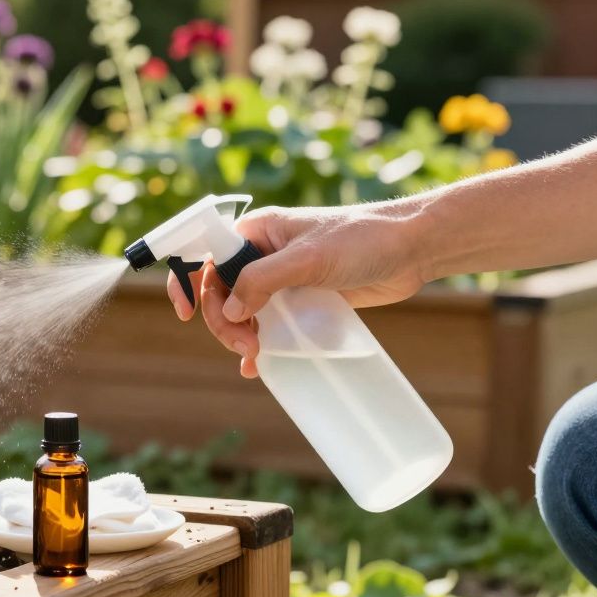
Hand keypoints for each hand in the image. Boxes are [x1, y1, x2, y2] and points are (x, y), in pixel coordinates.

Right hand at [166, 203, 428, 377]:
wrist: (412, 249)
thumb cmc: (361, 239)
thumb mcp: (307, 259)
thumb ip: (262, 281)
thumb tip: (229, 311)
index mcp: (255, 231)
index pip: (205, 255)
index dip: (187, 282)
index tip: (185, 313)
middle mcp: (262, 254)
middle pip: (220, 292)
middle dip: (222, 321)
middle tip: (245, 345)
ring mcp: (282, 279)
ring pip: (241, 312)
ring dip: (238, 336)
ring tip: (255, 356)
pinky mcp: (302, 300)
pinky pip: (269, 325)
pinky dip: (260, 345)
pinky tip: (259, 366)